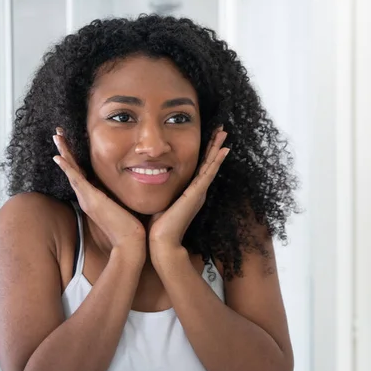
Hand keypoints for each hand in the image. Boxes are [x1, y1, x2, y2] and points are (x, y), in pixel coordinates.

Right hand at [52, 127, 145, 250]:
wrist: (131, 242)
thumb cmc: (131, 227)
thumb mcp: (126, 205)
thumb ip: (124, 195)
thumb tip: (136, 182)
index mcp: (95, 197)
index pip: (82, 174)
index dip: (75, 159)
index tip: (70, 144)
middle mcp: (87, 197)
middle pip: (72, 169)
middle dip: (65, 150)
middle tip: (58, 134)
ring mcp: (87, 198)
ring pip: (71, 170)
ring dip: (63, 152)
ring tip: (56, 137)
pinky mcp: (91, 199)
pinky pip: (76, 180)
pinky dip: (67, 168)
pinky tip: (58, 157)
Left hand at [148, 126, 229, 252]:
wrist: (161, 242)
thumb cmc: (156, 226)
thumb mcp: (158, 201)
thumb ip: (158, 190)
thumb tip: (146, 178)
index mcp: (189, 191)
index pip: (199, 166)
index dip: (204, 151)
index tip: (208, 136)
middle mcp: (197, 190)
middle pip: (208, 162)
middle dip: (214, 145)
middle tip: (221, 128)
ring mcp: (199, 192)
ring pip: (211, 164)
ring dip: (218, 147)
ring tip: (225, 133)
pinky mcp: (197, 194)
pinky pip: (209, 173)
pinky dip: (217, 161)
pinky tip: (224, 150)